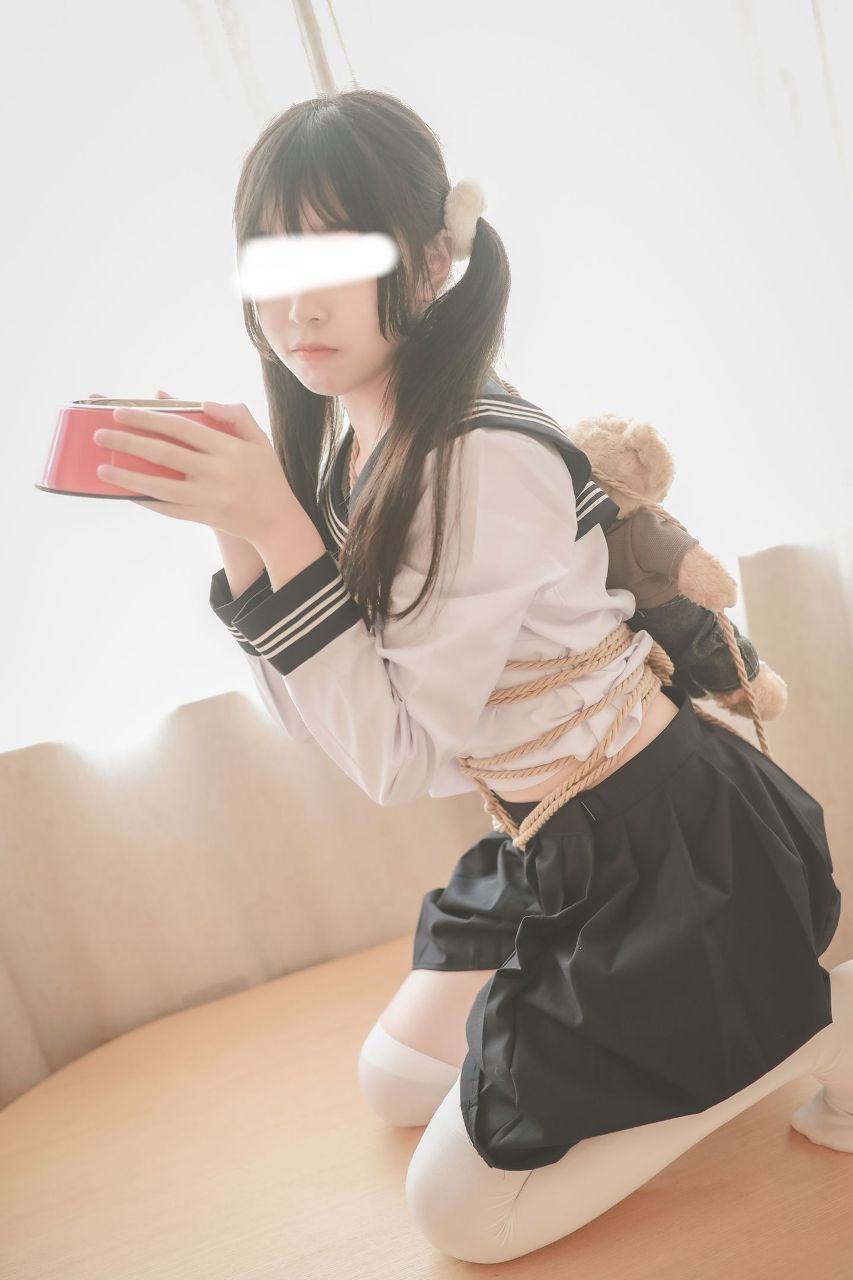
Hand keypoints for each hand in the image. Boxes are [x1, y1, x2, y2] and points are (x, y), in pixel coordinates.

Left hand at [88, 390, 297, 546]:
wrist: (277, 521)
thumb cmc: (266, 476)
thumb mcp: (259, 440)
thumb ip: (236, 415)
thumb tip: (204, 402)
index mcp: (228, 448)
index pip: (182, 428)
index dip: (150, 418)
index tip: (122, 412)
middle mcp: (217, 472)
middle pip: (165, 454)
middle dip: (129, 442)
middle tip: (100, 434)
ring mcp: (209, 497)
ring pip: (160, 486)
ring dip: (128, 477)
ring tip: (102, 469)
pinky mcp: (203, 517)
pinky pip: (168, 509)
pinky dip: (146, 500)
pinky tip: (126, 492)